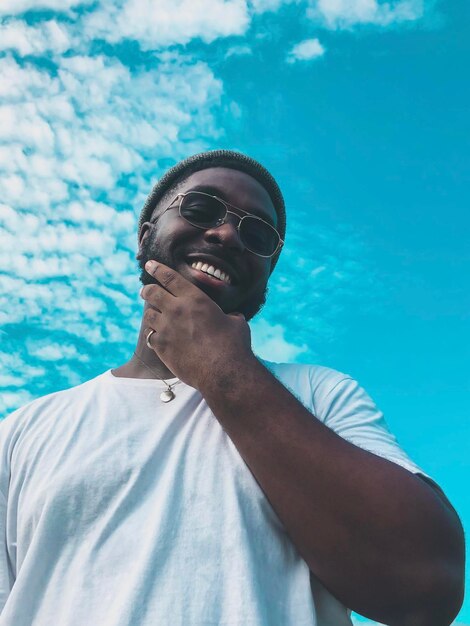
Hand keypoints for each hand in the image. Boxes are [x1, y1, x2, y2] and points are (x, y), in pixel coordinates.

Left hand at [140, 260, 253, 389]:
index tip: (150, 264)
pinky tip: (157, 337)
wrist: (223, 373)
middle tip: (146, 290)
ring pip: (149, 315)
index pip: (169, 277)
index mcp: (195, 299)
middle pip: (152, 293)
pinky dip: (154, 335)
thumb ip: (228, 316)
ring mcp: (166, 329)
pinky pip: (151, 336)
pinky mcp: (162, 348)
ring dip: (152, 314)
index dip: (157, 269)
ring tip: (154, 316)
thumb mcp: (237, 323)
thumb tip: (231, 317)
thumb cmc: (234, 346)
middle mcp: (177, 310)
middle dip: (147, 290)